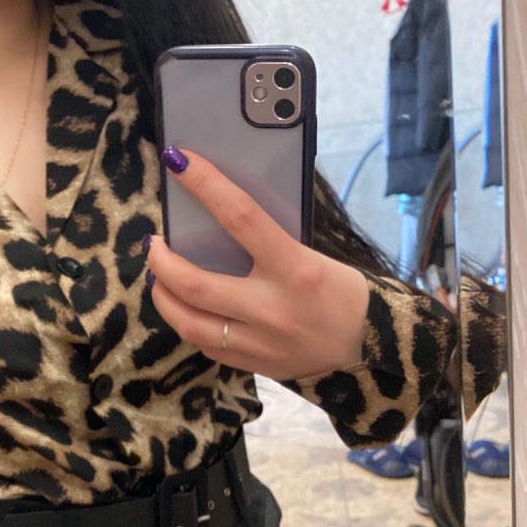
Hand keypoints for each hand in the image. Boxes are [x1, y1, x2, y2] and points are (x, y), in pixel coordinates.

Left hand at [146, 149, 369, 380]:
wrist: (372, 348)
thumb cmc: (343, 293)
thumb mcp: (315, 258)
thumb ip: (269, 246)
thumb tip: (220, 219)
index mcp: (296, 270)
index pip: (240, 217)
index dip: (205, 185)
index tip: (178, 161)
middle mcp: (273, 309)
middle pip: (194, 284)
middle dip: (161, 262)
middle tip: (154, 245)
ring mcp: (261, 342)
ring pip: (188, 323)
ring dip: (162, 296)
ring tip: (158, 278)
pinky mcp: (255, 365)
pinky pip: (206, 344)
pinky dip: (188, 322)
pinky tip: (185, 308)